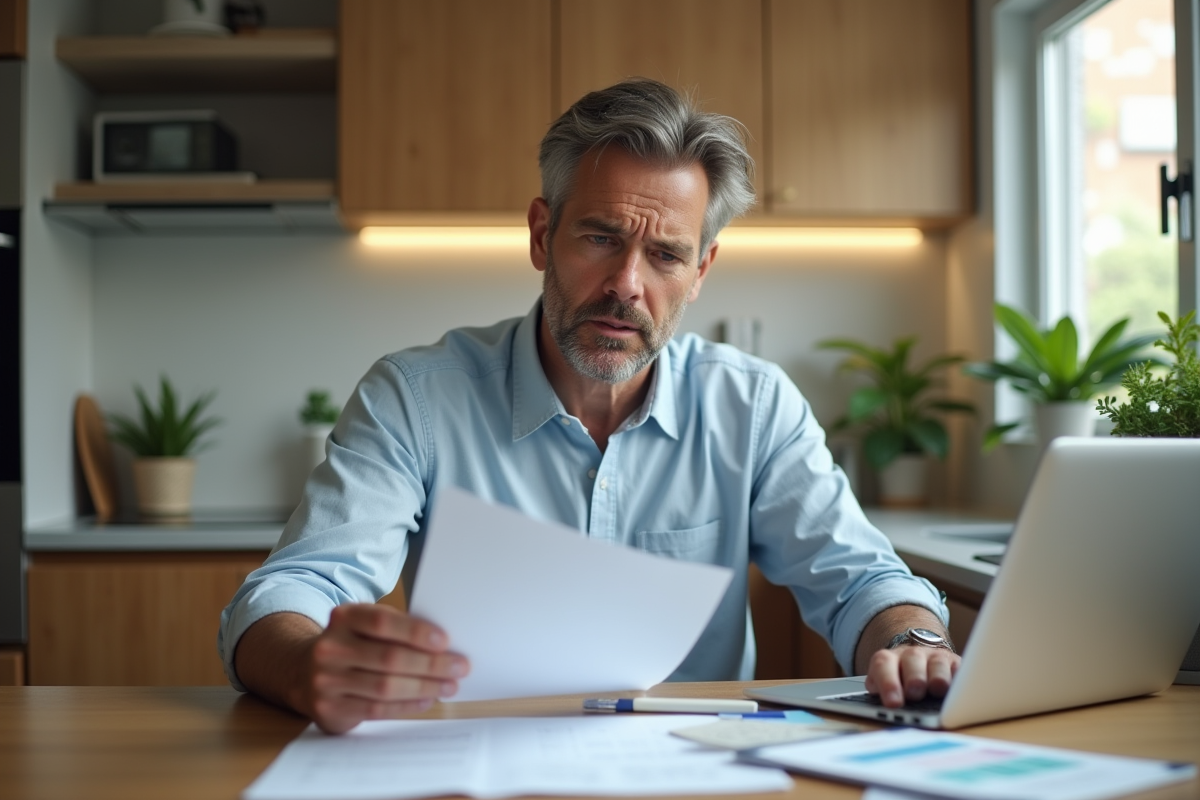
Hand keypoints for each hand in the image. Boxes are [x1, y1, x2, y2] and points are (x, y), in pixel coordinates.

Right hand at [301, 604, 469, 733]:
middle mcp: (330, 648)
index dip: (416, 632)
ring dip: (424, 687)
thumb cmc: (351, 644)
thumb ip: (394, 628)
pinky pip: (377, 709)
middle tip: (459, 667)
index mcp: (343, 618)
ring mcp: (326, 680)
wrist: (302, 671)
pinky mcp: (330, 708)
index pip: (382, 622)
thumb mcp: (363, 626)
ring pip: (385, 687)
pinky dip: (407, 706)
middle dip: (431, 665)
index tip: (445, 641)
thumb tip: (443, 644)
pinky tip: (427, 699)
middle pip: (389, 658)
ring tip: (449, 686)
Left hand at [863, 645, 960, 707]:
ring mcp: (934, 657)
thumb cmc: (898, 682)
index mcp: (888, 660)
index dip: (888, 683)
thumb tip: (894, 711)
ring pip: (938, 663)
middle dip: (914, 678)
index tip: (893, 703)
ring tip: (937, 692)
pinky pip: (959, 670)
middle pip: (912, 659)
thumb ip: (885, 697)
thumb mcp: (884, 689)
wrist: (916, 660)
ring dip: (937, 679)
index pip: (883, 665)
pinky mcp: (955, 663)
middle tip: (914, 695)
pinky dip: (959, 682)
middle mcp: (911, 654)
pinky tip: (957, 694)